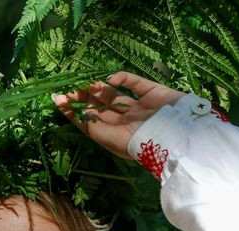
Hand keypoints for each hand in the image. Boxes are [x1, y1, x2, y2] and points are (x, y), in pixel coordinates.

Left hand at [53, 71, 184, 159]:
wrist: (181, 138)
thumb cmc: (144, 144)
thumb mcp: (114, 141)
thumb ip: (95, 128)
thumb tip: (80, 113)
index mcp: (116, 137)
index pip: (90, 123)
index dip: (74, 112)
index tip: (58, 100)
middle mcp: (127, 122)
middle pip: (100, 107)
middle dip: (83, 97)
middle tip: (69, 88)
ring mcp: (140, 107)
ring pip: (114, 94)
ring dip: (98, 88)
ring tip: (85, 83)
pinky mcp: (153, 93)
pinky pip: (135, 82)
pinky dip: (123, 78)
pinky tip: (111, 79)